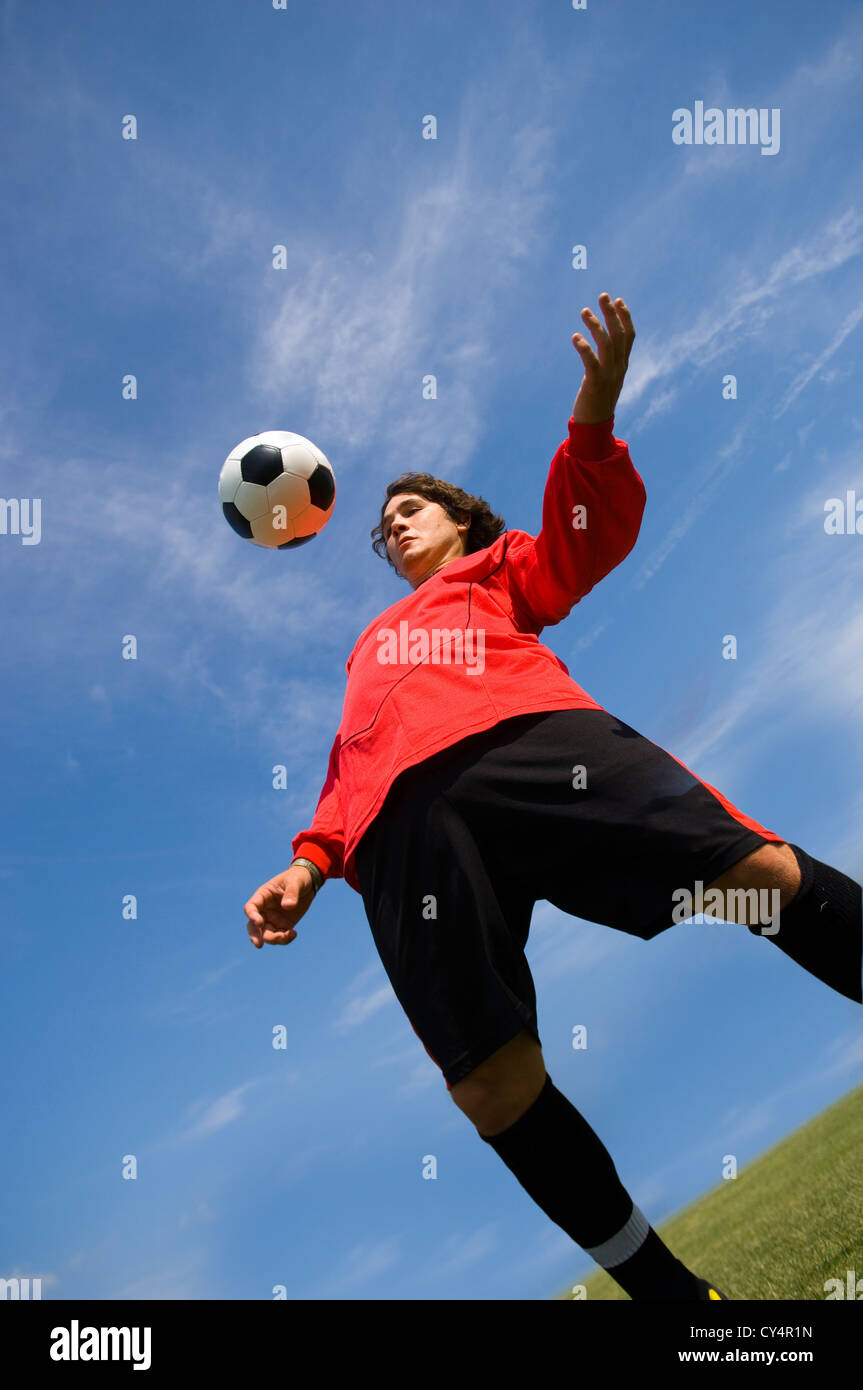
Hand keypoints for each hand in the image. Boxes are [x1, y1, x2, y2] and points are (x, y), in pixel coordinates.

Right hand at [244, 865, 315, 947]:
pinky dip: (285, 939)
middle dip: (255, 935)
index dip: (252, 916)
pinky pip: (280, 937)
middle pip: (253, 926)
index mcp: (262, 896)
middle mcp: (264, 910)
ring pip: (266, 935)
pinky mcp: (283, 926)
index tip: (259, 923)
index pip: (251, 908)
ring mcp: (272, 919)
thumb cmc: (297, 878)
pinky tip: (294, 933)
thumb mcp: (295, 882)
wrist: (308, 883)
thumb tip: (288, 906)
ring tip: (289, 934)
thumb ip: (291, 892)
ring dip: (274, 939)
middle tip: (259, 945)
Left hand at [571, 292, 634, 423]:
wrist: (595, 426)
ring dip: (596, 325)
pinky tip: (575, 337)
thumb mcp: (607, 378)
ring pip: (606, 345)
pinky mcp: (595, 384)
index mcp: (622, 365)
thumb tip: (602, 345)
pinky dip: (584, 348)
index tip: (618, 300)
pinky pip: (591, 362)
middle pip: (619, 335)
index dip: (625, 317)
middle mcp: (619, 368)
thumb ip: (607, 362)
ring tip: (584, 311)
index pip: (629, 336)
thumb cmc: (597, 400)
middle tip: (603, 296)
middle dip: (611, 313)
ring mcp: (609, 376)